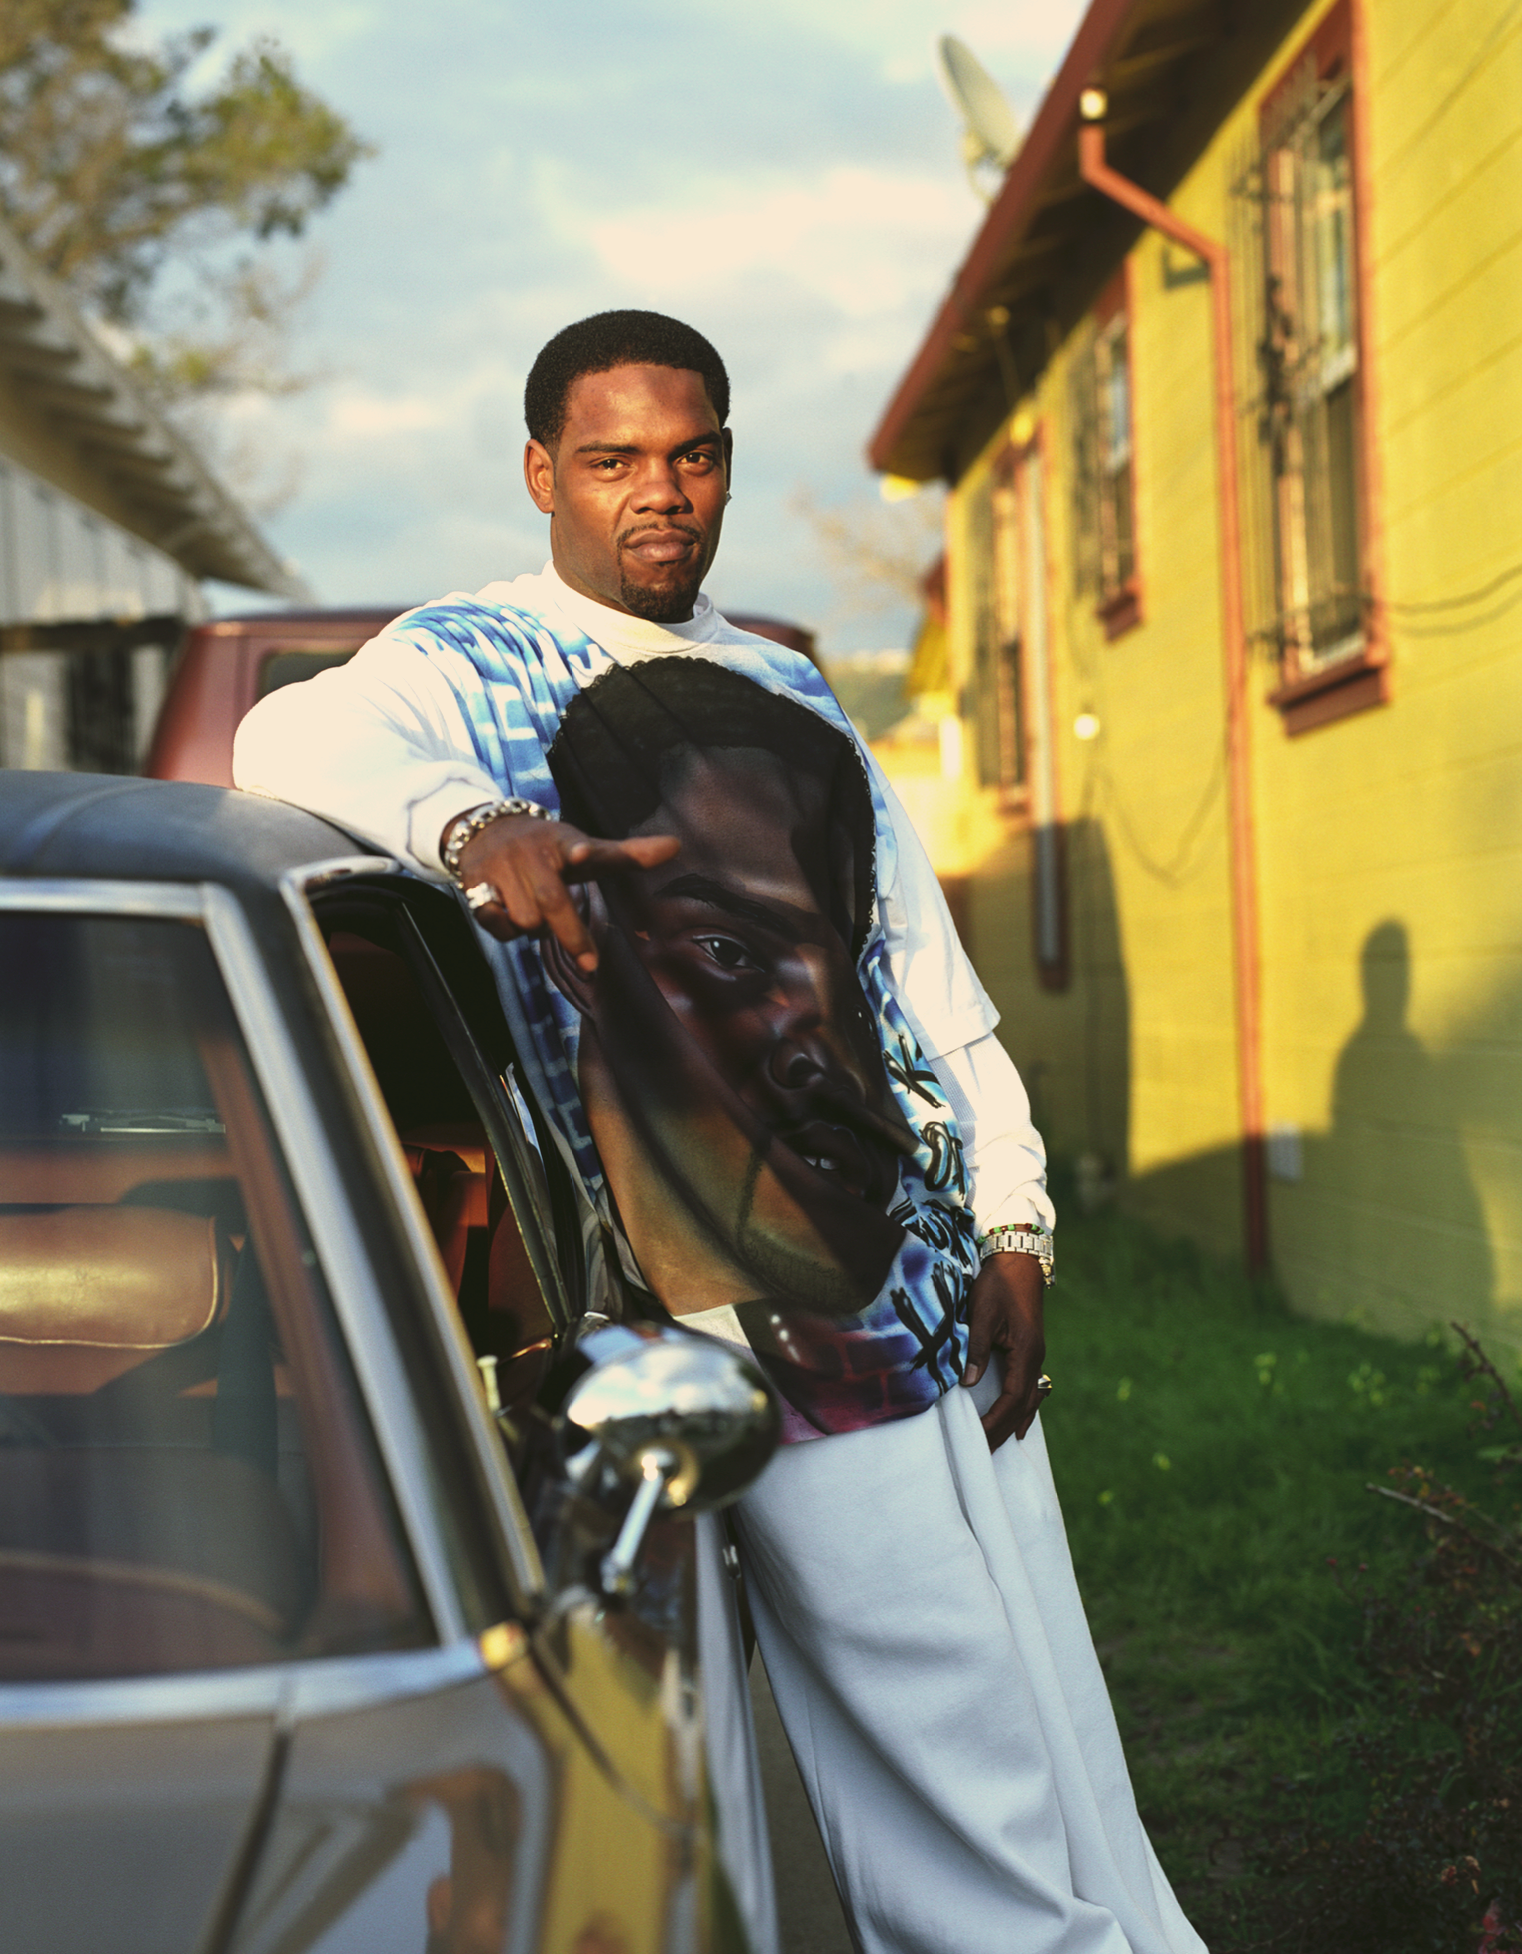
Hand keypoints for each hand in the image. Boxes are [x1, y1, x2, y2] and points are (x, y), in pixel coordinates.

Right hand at [451, 813, 678, 970]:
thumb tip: (676, 846)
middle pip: (552, 901)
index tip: (582, 853)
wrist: (486, 830)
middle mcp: (532, 853)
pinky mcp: (476, 884)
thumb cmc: (548, 847)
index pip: (574, 845)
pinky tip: (507, 912)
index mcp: (564, 842)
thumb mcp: (586, 848)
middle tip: (590, 965)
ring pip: (526, 920)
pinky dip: (505, 928)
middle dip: (571, 936)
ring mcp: (502, 868)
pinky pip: (496, 924)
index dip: (581, 853)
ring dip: (534, 928)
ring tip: (535, 911)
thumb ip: (628, 854)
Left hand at [962, 1251, 1046, 1450]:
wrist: (1018, 1259)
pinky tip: (1020, 1419)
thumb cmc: (998, 1283)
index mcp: (1027, 1352)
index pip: (1012, 1400)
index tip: (977, 1440)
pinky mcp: (1030, 1349)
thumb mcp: (983, 1314)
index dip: (995, 1423)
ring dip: (1014, 1421)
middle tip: (982, 1452)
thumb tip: (969, 1383)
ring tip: (1000, 1443)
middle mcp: (1036, 1358)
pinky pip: (1030, 1386)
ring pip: (1030, 1399)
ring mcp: (1036, 1354)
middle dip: (1003, 1430)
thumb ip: (977, 1349)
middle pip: (1023, 1406)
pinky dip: (1023, 1407)